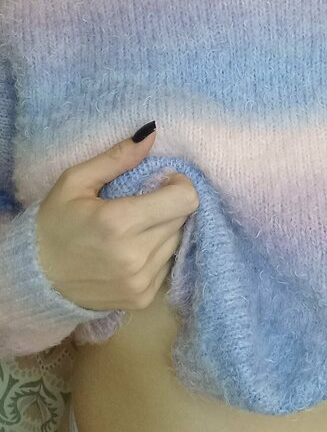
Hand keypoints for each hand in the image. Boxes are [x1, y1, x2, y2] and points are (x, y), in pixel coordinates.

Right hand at [36, 126, 198, 311]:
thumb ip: (117, 157)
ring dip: (163, 230)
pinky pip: (168, 265)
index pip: (184, 199)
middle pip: (182, 218)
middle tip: (142, 204)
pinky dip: (156, 253)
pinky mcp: (142, 298)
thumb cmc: (55, 223)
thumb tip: (150, 133)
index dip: (178, 184)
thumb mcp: (76, 181)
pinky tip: (131, 250)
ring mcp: (140, 281)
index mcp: (119, 222)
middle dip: (168, 205)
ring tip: (134, 229)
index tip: (161, 182)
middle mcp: (134, 255)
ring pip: (177, 241)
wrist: (37, 278)